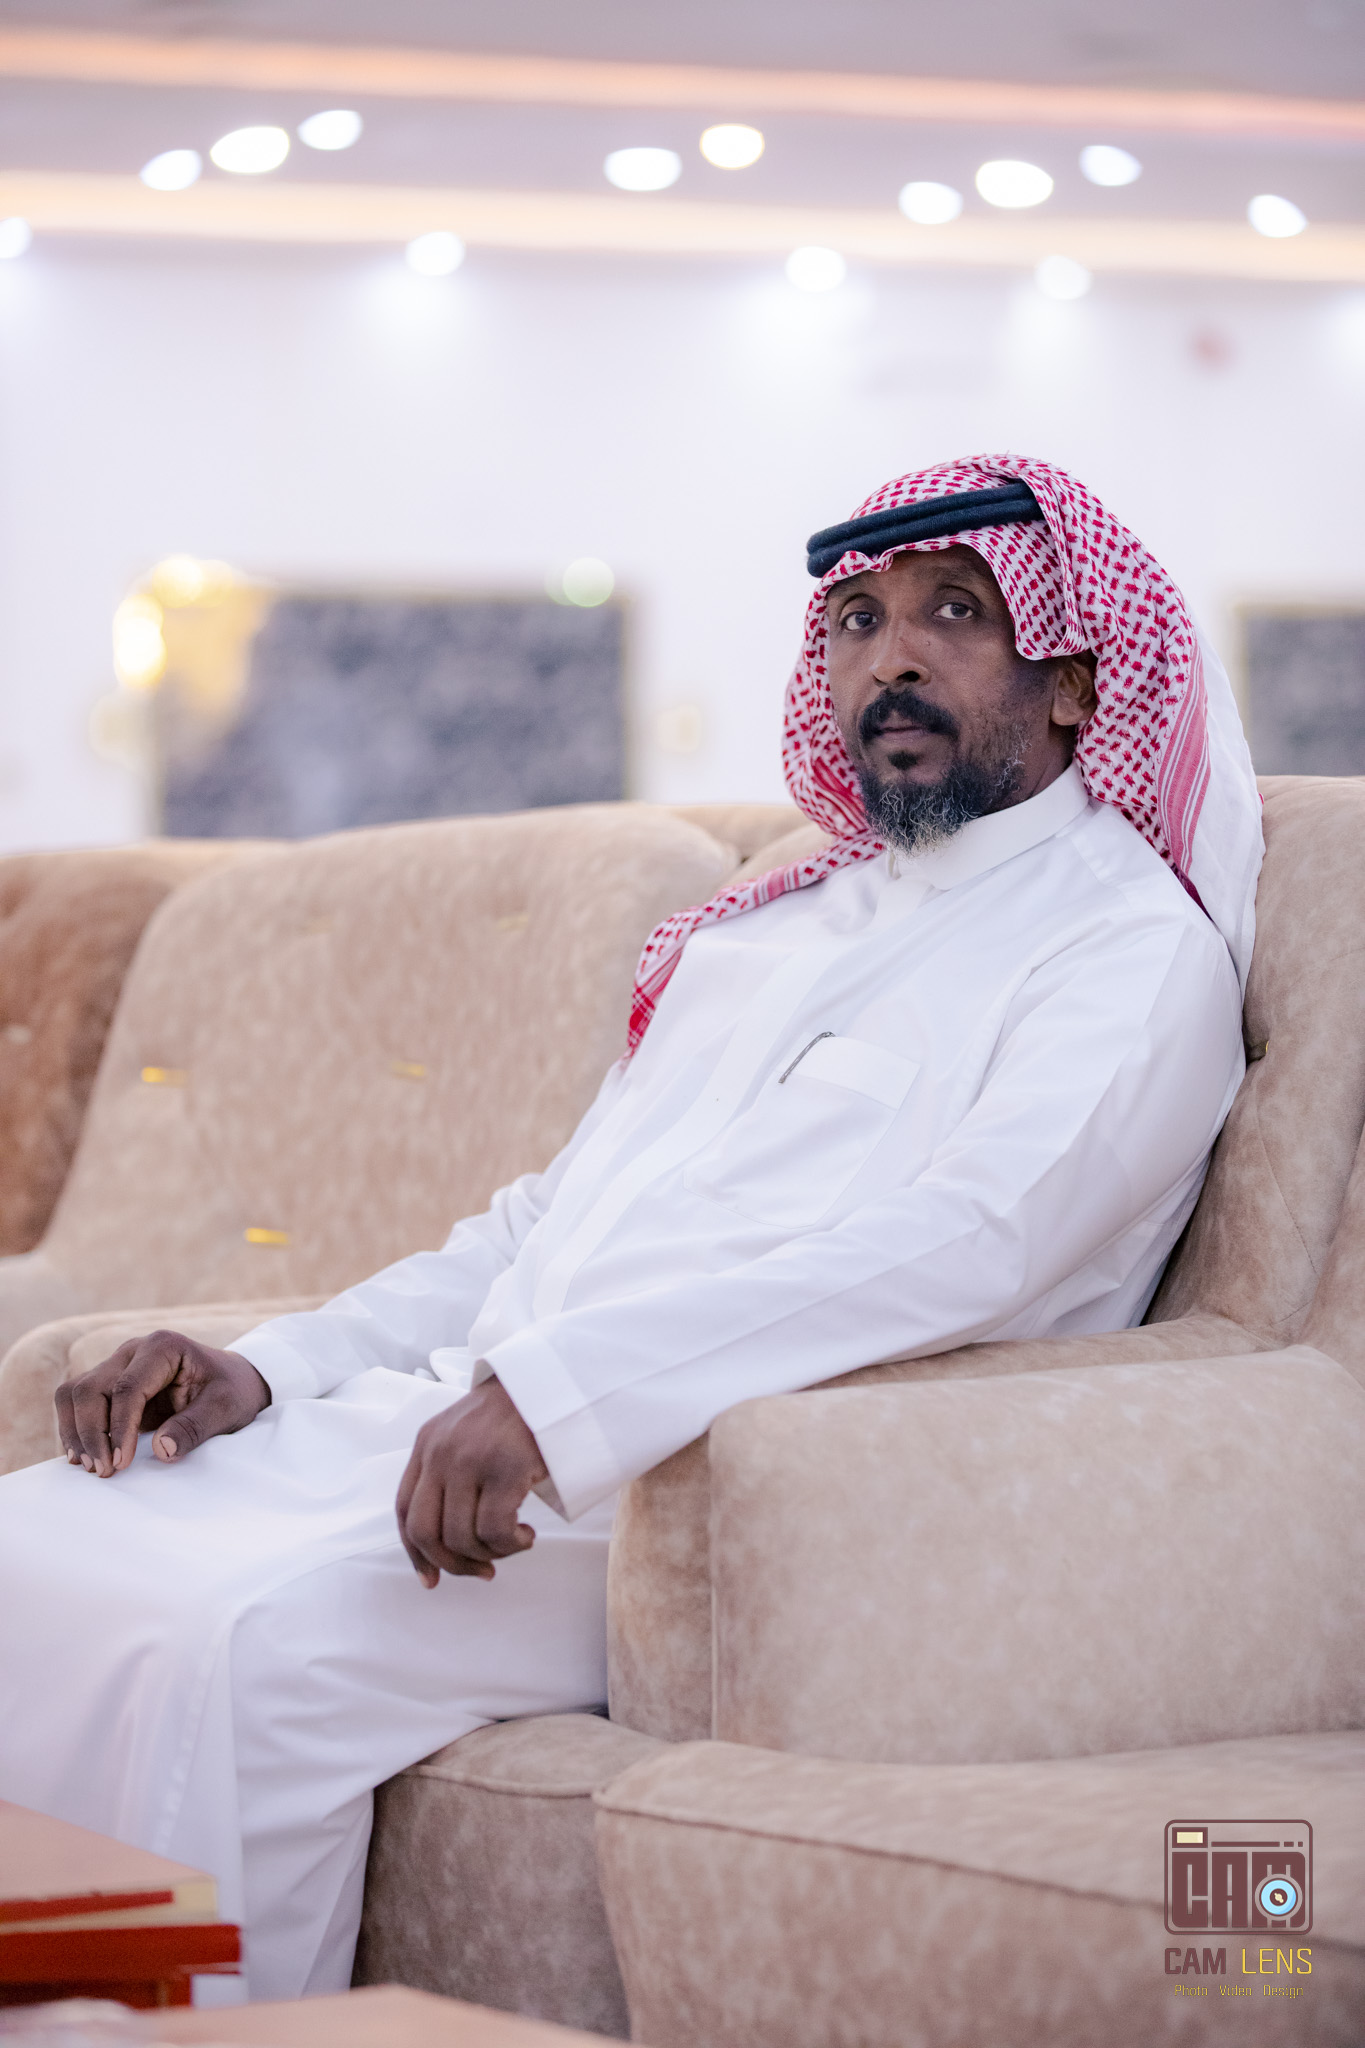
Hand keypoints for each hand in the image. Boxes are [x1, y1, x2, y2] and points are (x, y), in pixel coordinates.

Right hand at [55, 1330, 270, 1477]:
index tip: (121, 1463)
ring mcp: (117, 1366)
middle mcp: (133, 1352)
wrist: (235, 1381)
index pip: (127, 1388)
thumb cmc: (232, 1390)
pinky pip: (78, 1404)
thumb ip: (194, 1427)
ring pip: (75, 1394)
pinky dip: (76, 1430)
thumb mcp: (226, 1409)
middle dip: (91, 1433)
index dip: (120, 1428)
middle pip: (90, 1388)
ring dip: (76, 1432)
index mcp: (163, 1347)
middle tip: (103, 1471)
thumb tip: (162, 1451)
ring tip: (90, 1468)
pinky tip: (85, 1457)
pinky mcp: (110, 1385)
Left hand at [395, 1377, 547, 1585]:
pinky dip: (511, 1545)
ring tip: (514, 1543)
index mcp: (426, 1444)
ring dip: (490, 1554)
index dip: (415, 1553)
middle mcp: (441, 1452)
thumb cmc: (514, 1414)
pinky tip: (527, 1535)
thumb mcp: (464, 1433)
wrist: (552, 1380)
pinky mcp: (506, 1468)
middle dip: (451, 1564)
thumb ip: (447, 1471)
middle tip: (481, 1570)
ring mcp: (472, 1460)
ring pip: (462, 1537)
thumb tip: (441, 1542)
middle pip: (425, 1532)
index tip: (431, 1579)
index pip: (403, 1510)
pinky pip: (496, 1531)